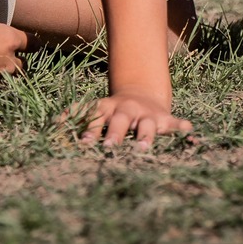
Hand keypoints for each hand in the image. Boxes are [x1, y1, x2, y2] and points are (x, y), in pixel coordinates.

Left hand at [76, 89, 191, 153]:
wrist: (141, 96)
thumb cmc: (113, 112)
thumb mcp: (96, 110)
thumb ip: (77, 116)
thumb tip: (52, 125)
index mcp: (108, 108)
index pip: (97, 117)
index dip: (91, 129)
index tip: (84, 144)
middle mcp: (127, 110)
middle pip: (121, 121)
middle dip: (116, 134)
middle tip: (109, 147)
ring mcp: (147, 115)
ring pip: (147, 125)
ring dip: (146, 135)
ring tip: (144, 148)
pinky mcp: (165, 120)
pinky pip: (176, 123)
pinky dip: (182, 127)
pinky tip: (190, 131)